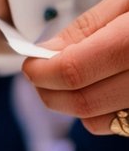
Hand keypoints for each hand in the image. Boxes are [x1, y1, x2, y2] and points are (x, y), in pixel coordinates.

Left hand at [23, 0, 128, 133]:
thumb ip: (91, 25)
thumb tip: (47, 52)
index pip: (74, 70)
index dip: (41, 72)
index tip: (32, 65)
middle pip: (85, 103)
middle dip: (50, 93)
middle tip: (40, 77)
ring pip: (102, 123)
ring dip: (75, 107)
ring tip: (73, 81)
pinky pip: (124, 125)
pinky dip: (106, 113)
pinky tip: (110, 87)